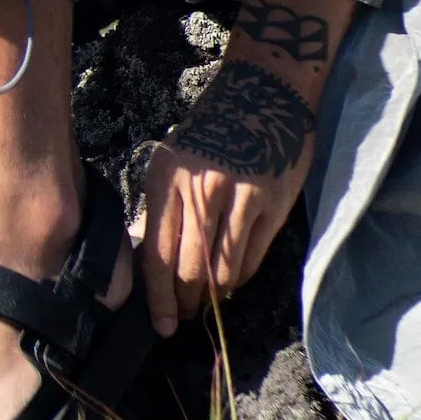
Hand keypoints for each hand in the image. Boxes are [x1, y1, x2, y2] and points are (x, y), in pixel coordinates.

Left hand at [139, 0, 355, 335]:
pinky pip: (251, 259)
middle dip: (185, 304)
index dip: (157, 298)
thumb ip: (161, 210)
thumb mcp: (172, 161)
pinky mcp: (272, 205)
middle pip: (189, 270)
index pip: (156, 254)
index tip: (160, 324)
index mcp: (167, 180)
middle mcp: (202, 191)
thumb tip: (148, 264)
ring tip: (208, 305)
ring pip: (223, 272)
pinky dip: (239, 279)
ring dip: (214, 297)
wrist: (264, 95)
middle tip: (184, 318)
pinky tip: (231, 283)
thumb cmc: (211, 131)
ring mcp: (240, 199)